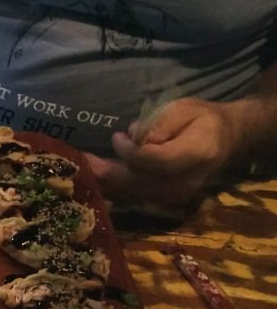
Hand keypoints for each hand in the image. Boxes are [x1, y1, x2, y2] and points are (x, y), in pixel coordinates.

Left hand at [84, 98, 242, 210]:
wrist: (227, 140)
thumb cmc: (203, 119)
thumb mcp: (184, 109)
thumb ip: (159, 123)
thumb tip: (135, 139)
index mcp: (195, 155)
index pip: (153, 160)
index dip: (130, 151)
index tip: (118, 137)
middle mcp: (185, 182)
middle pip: (138, 182)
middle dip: (105, 173)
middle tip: (80, 162)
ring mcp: (176, 195)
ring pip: (132, 192)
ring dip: (104, 182)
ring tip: (80, 169)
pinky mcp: (165, 199)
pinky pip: (134, 195)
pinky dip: (113, 186)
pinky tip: (94, 176)